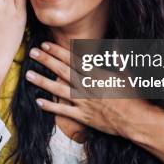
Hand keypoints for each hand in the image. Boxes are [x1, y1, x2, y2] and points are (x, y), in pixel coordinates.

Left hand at [25, 42, 163, 140]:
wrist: (136, 120)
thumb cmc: (133, 96)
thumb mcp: (127, 73)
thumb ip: (119, 57)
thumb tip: (116, 43)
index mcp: (96, 74)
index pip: (72, 59)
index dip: (57, 51)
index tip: (46, 45)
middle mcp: (87, 87)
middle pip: (62, 71)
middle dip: (46, 60)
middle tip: (32, 52)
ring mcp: (83, 102)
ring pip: (59, 90)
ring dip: (42, 81)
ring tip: (28, 74)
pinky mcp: (83, 116)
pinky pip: (63, 111)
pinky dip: (50, 107)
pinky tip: (38, 102)